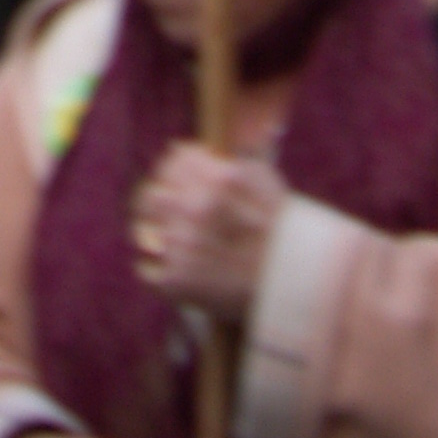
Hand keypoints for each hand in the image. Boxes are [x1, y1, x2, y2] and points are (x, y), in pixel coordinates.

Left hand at [133, 142, 286, 322]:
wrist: (294, 287)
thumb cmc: (283, 232)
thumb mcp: (266, 182)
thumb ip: (232, 158)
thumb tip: (196, 149)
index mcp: (217, 180)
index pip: (172, 163)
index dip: (174, 171)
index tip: (177, 180)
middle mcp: (195, 209)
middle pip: (150, 195)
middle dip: (160, 202)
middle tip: (171, 213)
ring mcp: (183, 246)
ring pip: (143, 231)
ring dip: (157, 235)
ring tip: (172, 242)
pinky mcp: (177, 281)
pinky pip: (146, 268)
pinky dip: (159, 269)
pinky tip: (178, 268)